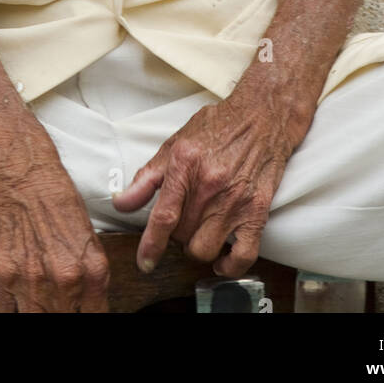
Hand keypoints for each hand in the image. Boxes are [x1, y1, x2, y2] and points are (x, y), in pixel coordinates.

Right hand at [0, 159, 109, 312]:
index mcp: (92, 271)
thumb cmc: (56, 202)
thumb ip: (90, 278)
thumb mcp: (90, 240)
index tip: (79, 311)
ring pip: (35, 319)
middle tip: (59, 303)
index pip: (94, 316)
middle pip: (64, 319)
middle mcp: (64, 280)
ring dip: (38, 311)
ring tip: (39, 300)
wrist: (25, 180)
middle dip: (63, 312)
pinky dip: (11, 311)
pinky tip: (18, 303)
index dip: (86, 314)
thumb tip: (88, 304)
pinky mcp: (3, 279)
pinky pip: (4, 315)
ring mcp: (32, 282)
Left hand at [110, 85, 310, 278]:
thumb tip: (122, 203)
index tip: (144, 262)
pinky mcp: (257, 210)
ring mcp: (235, 200)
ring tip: (198, 232)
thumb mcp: (175, 144)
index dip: (150, 245)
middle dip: (176, 234)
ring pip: (206, 249)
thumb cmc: (217, 128)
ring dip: (197, 247)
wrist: (261, 117)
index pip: (164, 216)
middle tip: (181, 221)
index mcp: (185, 164)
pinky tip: (222, 258)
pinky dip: (230, 265)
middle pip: (182, 236)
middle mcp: (210, 185)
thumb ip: (147, 177)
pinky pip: (243, 255)